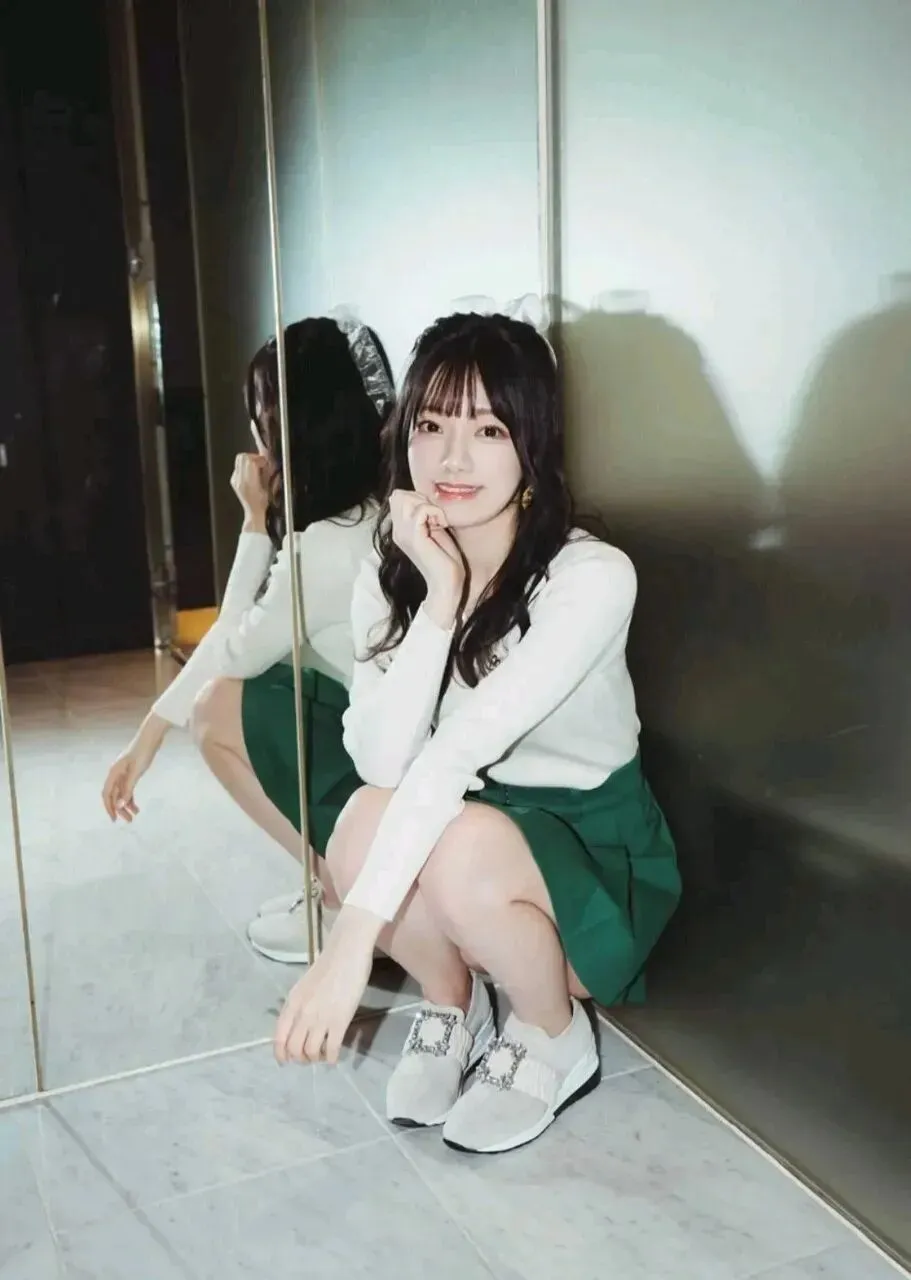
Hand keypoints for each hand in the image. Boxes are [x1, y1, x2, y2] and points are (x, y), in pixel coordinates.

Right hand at [101, 714, 167, 821]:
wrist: (151, 737)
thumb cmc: (143, 752)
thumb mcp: (136, 772)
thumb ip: (128, 789)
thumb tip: (120, 805)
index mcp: (114, 773)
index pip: (107, 794)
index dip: (109, 808)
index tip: (114, 820)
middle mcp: (116, 774)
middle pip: (114, 795)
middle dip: (119, 809)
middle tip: (128, 821)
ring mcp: (123, 773)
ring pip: (121, 793)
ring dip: (126, 805)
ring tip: (134, 816)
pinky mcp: (131, 772)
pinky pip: (128, 789)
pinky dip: (131, 798)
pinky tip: (136, 806)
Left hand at [230, 452, 269, 522]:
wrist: (253, 511)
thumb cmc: (263, 502)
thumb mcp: (268, 486)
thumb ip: (266, 471)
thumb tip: (265, 459)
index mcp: (249, 482)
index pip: (250, 461)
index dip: (259, 459)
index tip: (264, 463)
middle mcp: (239, 480)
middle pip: (242, 457)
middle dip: (252, 457)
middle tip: (260, 463)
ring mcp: (235, 479)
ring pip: (239, 460)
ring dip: (248, 460)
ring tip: (256, 467)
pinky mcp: (233, 480)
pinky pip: (237, 466)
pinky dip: (245, 466)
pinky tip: (251, 472)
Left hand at [273, 908, 376, 1064]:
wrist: (346, 953)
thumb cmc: (327, 967)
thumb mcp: (303, 987)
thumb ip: (297, 1006)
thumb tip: (296, 1026)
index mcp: (292, 1004)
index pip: (279, 1038)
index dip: (281, 1054)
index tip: (286, 1061)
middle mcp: (303, 1014)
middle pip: (294, 1049)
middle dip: (300, 1059)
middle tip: (308, 1058)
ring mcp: (321, 1019)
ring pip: (311, 1052)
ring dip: (315, 1059)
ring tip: (321, 1056)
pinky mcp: (340, 1021)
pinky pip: (331, 1049)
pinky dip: (330, 1058)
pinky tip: (333, 1057)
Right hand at [389, 489, 463, 619]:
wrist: (446, 585)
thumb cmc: (444, 561)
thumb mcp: (434, 531)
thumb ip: (426, 516)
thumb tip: (425, 499)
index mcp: (400, 529)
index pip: (398, 498)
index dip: (417, 497)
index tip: (433, 512)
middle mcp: (397, 530)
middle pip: (400, 495)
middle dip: (421, 498)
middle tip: (436, 515)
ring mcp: (404, 533)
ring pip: (408, 499)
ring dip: (428, 504)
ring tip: (439, 520)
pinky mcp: (415, 537)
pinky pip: (421, 510)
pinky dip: (436, 512)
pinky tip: (443, 524)